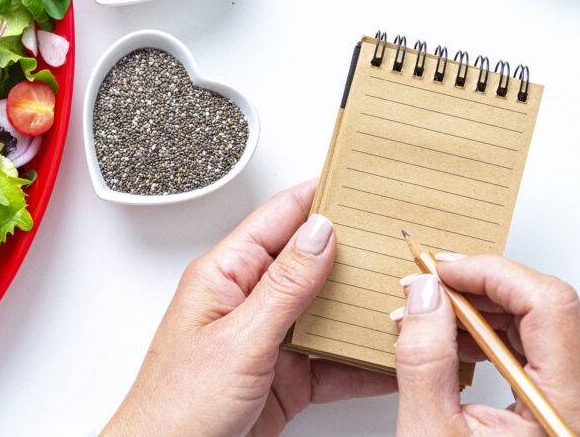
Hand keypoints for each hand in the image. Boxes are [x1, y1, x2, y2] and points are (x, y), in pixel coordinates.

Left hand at [103, 180, 396, 436]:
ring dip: (364, 310)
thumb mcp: (239, 340)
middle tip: (401, 244)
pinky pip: (331, 362)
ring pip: (326, 313)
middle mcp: (246, 302)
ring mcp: (266, 340)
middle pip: (309, 264)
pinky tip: (392, 357)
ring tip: (409, 298)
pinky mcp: (283, 379)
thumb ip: (283, 288)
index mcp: (224, 276)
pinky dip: (362, 361)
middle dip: (354, 254)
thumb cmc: (176, 404)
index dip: (317, 197)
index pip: (277, 220)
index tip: (358, 181)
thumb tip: (319, 234)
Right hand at [393, 256, 579, 434]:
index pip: (549, 305)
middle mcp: (576, 401)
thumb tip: (425, 294)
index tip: (442, 269)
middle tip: (430, 283)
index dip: (492, 273)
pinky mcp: (551, 404)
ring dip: (479, 306)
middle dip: (481, 285)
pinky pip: (528, 347)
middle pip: (548, 307)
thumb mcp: (430, 430)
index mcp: (562, 408)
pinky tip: (448, 337)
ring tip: (428, 313)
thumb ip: (425, 357)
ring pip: (538, 323)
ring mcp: (567, 402)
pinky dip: (485, 331)